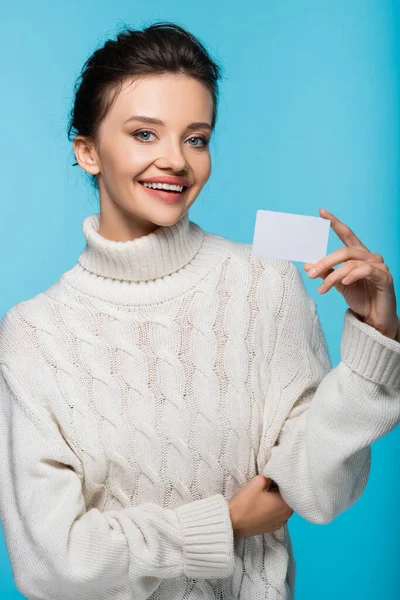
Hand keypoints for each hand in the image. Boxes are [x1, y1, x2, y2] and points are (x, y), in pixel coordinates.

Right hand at [228, 475, 292, 538]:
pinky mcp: (273, 527)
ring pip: (282, 506)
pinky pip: (277, 514)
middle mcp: (288, 516)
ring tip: (264, 496)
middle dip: (280, 490)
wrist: (233, 522)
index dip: (282, 481)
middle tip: (267, 486)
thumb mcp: (257, 482)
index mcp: (286, 504)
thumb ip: (271, 476)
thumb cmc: (246, 502)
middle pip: (288, 498)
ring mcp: (281, 523)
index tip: (272, 478)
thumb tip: (275, 478)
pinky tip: (262, 506)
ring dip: (276, 500)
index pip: (291, 488)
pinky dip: (273, 509)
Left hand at [303, 208, 397, 339]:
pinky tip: (344, 283)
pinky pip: (367, 270)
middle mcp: (370, 256)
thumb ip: (325, 272)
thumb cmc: (360, 298)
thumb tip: (307, 265)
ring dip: (333, 276)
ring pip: (350, 263)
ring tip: (322, 289)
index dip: (335, 223)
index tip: (321, 212)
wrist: (374, 318)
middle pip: (344, 251)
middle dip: (324, 262)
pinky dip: (353, 275)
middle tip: (310, 274)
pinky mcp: (384, 277)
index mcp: (358, 255)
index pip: (346, 234)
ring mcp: (379, 265)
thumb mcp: (338, 284)